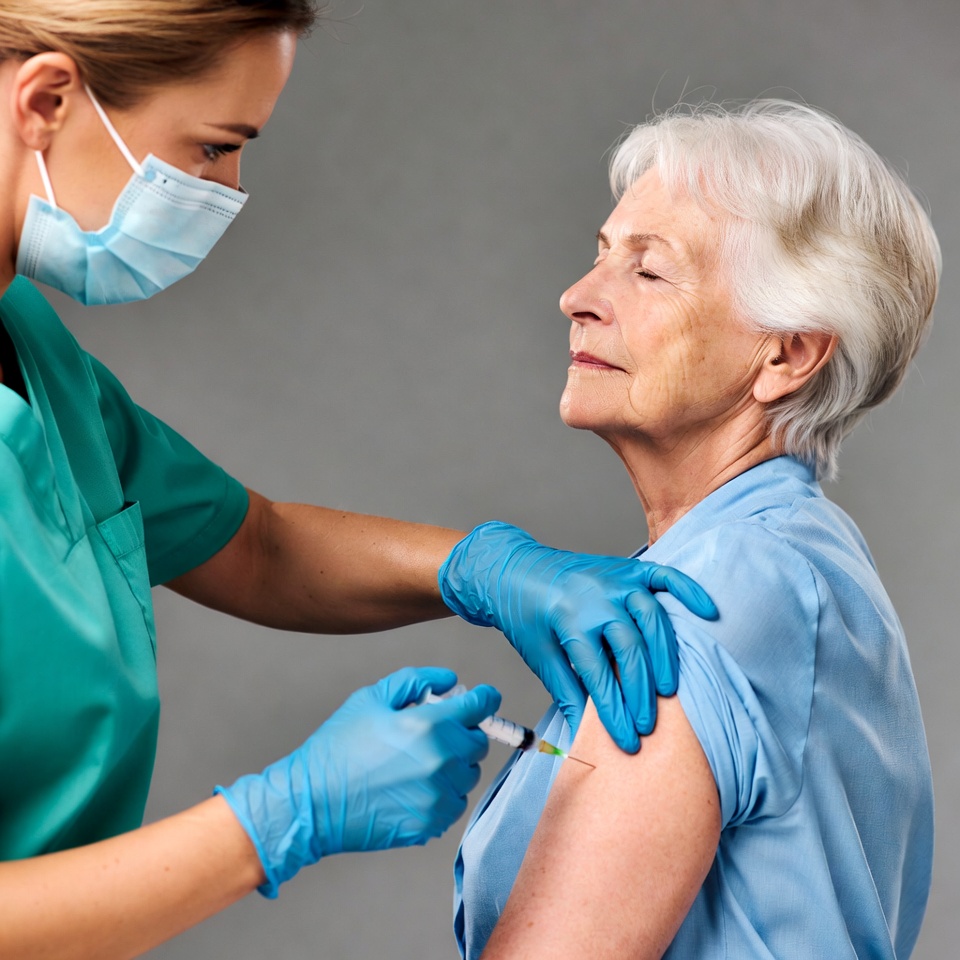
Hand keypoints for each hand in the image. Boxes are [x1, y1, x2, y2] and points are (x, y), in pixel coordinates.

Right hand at [216, 666, 499, 896]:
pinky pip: (454, 803)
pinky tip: (412, 789)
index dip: (484, 698)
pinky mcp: (431, 824)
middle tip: (434, 734)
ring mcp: (438, 796)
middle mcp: (441, 761)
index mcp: (428, 726)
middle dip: (463, 733)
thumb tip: (451, 680)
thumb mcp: (371, 699)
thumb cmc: (337, 748)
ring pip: (468, 775)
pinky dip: (442, 794)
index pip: (480, 706)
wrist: (311, 803)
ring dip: (453, 765)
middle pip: (478, 742)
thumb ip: (416, 681)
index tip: (484, 698)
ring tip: (416, 764)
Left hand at [438, 522, 716, 751]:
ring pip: (652, 618)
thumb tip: (584, 735)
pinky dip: (689, 591)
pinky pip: (665, 576)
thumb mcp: (539, 654)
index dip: (614, 712)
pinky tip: (708, 613)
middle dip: (641, 692)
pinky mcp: (627, 567)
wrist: (514, 568)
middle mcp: (596, 597)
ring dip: (665, 656)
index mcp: (569, 620)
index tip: (627, 742)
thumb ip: (566, 692)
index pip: (599, 675)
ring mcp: (615, 579)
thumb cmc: (525, 614)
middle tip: (649, 726)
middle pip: (630, 649)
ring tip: (669, 692)